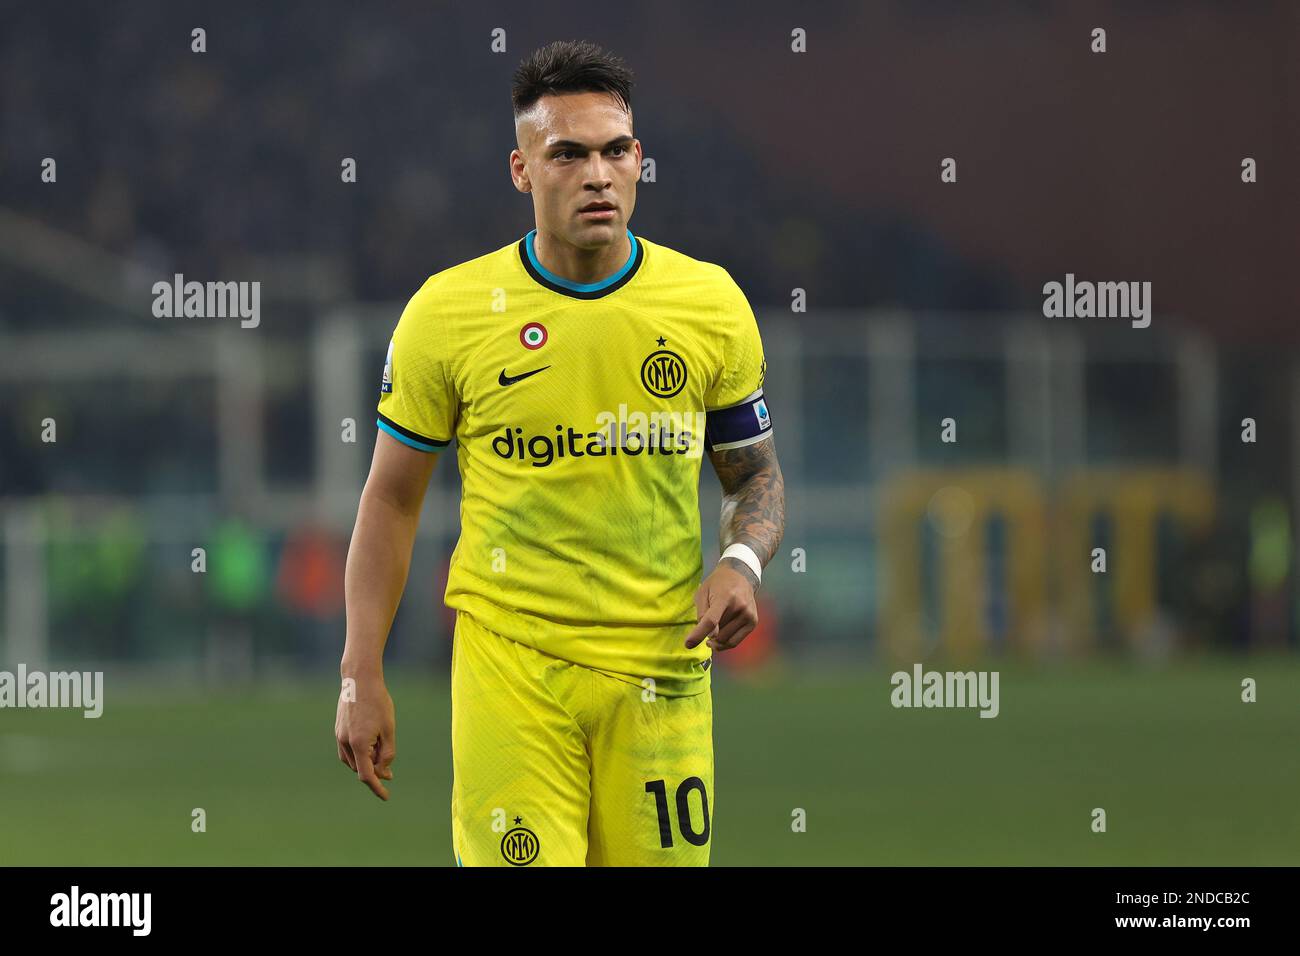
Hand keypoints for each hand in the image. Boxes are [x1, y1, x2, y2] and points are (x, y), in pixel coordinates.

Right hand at [335, 673, 395, 799]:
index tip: (386, 796)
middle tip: (390, 771)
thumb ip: (388, 752)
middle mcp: (345, 742)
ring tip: (381, 753)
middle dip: (375, 771)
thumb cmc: (379, 702)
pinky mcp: (338, 729)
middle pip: (360, 767)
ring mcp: (339, 736)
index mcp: (359, 744)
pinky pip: (347, 751)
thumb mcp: (389, 729)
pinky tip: (369, 748)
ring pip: (353, 760)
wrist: (360, 679)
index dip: (377, 787)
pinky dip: (358, 754)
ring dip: (366, 762)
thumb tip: (384, 771)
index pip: (366, 775)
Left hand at [684, 559, 759, 651]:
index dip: (699, 634)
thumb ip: (702, 613)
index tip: (688, 644)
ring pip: (724, 640)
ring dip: (716, 637)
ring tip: (716, 623)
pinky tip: (718, 635)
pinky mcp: (753, 622)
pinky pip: (734, 642)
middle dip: (707, 632)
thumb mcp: (702, 592)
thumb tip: (706, 635)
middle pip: (717, 633)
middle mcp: (740, 606)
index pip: (712, 621)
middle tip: (707, 620)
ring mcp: (748, 615)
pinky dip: (723, 642)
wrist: (740, 575)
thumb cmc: (717, 584)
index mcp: (725, 596)